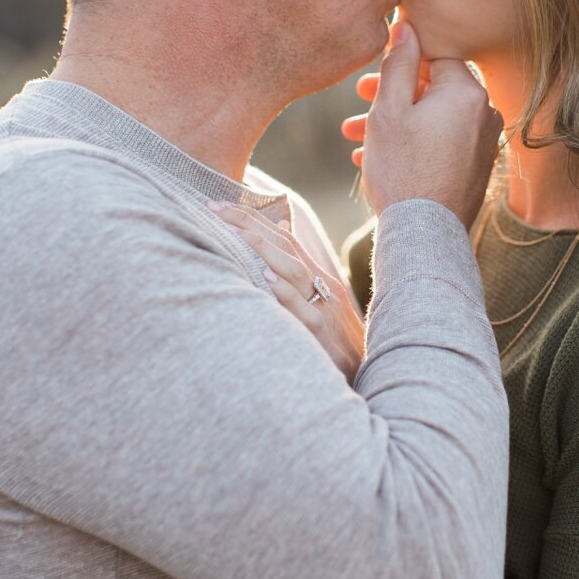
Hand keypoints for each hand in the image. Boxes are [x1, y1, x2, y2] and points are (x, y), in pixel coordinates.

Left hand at [212, 204, 364, 382]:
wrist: (365, 372)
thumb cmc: (336, 338)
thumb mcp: (321, 300)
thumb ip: (299, 269)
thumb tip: (278, 229)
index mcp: (317, 276)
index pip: (283, 237)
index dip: (252, 218)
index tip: (219, 206)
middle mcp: (321, 285)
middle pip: (285, 245)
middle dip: (248, 224)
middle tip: (214, 209)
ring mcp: (323, 307)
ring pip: (294, 270)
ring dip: (263, 249)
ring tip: (235, 233)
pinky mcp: (322, 334)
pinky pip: (302, 309)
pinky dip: (284, 292)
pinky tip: (265, 278)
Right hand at [341, 20, 501, 228]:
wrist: (425, 234)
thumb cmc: (403, 169)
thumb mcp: (389, 109)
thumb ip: (398, 63)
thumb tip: (406, 25)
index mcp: (467, 92)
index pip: (435, 56)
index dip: (402, 60)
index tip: (374, 72)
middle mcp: (484, 113)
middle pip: (434, 88)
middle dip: (393, 94)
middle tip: (359, 100)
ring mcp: (484, 142)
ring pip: (434, 117)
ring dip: (397, 122)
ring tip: (356, 135)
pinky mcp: (477, 167)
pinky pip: (443, 142)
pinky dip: (415, 143)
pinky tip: (378, 157)